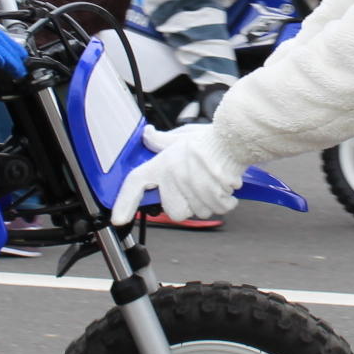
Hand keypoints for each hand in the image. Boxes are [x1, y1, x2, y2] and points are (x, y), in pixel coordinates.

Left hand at [110, 123, 246, 224]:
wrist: (234, 139)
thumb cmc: (210, 139)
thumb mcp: (181, 136)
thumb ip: (161, 141)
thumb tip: (147, 135)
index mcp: (163, 164)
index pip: (135, 183)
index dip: (124, 203)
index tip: (119, 219)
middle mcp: (175, 177)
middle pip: (174, 210)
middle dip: (186, 205)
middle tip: (195, 190)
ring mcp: (193, 188)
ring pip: (198, 212)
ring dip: (208, 203)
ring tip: (212, 184)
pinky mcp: (213, 195)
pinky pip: (217, 209)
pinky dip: (224, 202)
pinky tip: (224, 188)